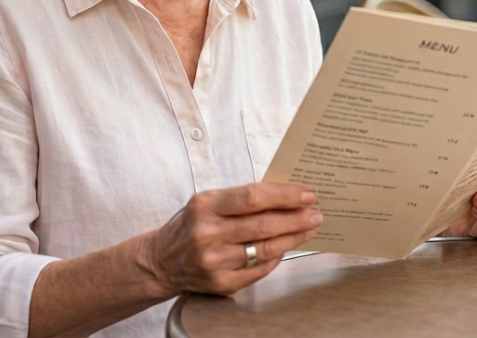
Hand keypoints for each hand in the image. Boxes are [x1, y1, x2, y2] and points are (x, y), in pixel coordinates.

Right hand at [143, 183, 321, 295]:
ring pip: (265, 248)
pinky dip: (276, 257)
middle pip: (263, 225)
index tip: (307, 194)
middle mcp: (207, 234)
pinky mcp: (221, 283)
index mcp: (205, 206)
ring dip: (293, 238)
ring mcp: (214, 261)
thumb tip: (285, 196)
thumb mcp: (207, 202)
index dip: (284, 196)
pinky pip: (259, 269)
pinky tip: (286, 247)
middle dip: (296, 218)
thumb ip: (241, 199)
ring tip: (309, 228)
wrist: (161, 261)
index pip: (253, 197)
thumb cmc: (190, 226)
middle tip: (316, 213)